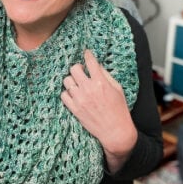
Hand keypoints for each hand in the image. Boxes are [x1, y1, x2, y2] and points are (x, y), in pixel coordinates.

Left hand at [61, 50, 136, 171]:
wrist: (115, 130)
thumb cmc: (119, 109)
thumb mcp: (117, 89)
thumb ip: (106, 76)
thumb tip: (97, 67)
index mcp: (101, 82)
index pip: (90, 62)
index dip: (88, 55)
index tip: (86, 53)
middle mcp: (88, 89)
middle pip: (74, 69)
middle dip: (78, 67)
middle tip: (81, 70)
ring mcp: (79, 99)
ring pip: (67, 81)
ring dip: (72, 80)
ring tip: (77, 83)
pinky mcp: (74, 109)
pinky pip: (63, 95)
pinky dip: (67, 92)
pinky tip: (74, 94)